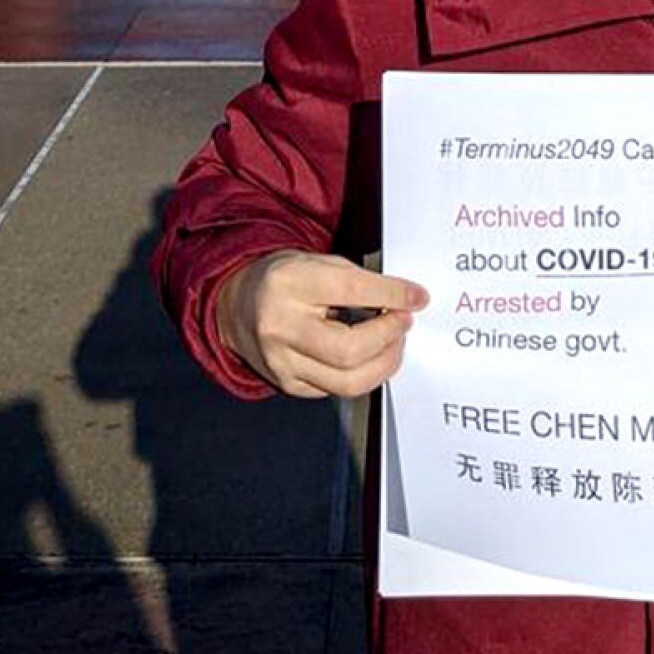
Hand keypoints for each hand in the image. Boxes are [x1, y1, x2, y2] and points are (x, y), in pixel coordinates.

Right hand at [219, 249, 426, 399]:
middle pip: (350, 350)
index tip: (417, 297)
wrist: (235, 305)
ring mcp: (282, 362)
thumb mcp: (315, 262)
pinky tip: (369, 358)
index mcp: (288, 284)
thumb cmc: (282, 280)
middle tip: (404, 322)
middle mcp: (280, 327)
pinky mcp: (287, 384)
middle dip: (389, 337)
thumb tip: (404, 300)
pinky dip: (362, 375)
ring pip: (347, 381)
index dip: (393, 294)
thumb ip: (356, 280)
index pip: (352, 290)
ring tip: (392, 343)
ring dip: (383, 363)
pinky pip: (336, 390)